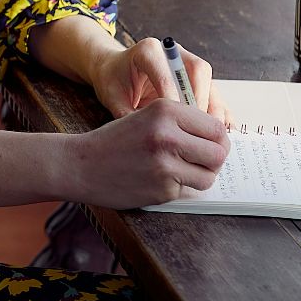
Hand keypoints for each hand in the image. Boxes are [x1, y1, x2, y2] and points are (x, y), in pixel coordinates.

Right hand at [61, 97, 229, 207]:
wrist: (80, 165)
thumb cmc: (114, 141)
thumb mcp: (147, 116)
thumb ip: (181, 123)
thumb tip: (220, 138)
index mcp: (166, 110)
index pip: (216, 127)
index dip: (218, 139)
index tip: (211, 145)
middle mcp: (168, 134)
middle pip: (219, 152)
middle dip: (215, 160)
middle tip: (203, 162)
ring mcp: (165, 164)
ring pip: (209, 175)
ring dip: (201, 176)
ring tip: (183, 172)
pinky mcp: (162, 189)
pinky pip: (188, 190)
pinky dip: (180, 188)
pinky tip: (161, 181)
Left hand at [89, 38, 233, 127]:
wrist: (115, 69)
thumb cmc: (113, 81)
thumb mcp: (112, 96)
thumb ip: (127, 113)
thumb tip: (148, 136)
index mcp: (149, 50)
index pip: (167, 76)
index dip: (174, 101)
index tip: (175, 125)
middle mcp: (173, 51)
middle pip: (198, 71)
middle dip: (200, 102)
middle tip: (198, 129)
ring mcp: (187, 61)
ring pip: (209, 81)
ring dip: (213, 108)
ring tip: (212, 134)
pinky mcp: (195, 75)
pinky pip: (213, 91)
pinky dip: (218, 110)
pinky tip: (221, 130)